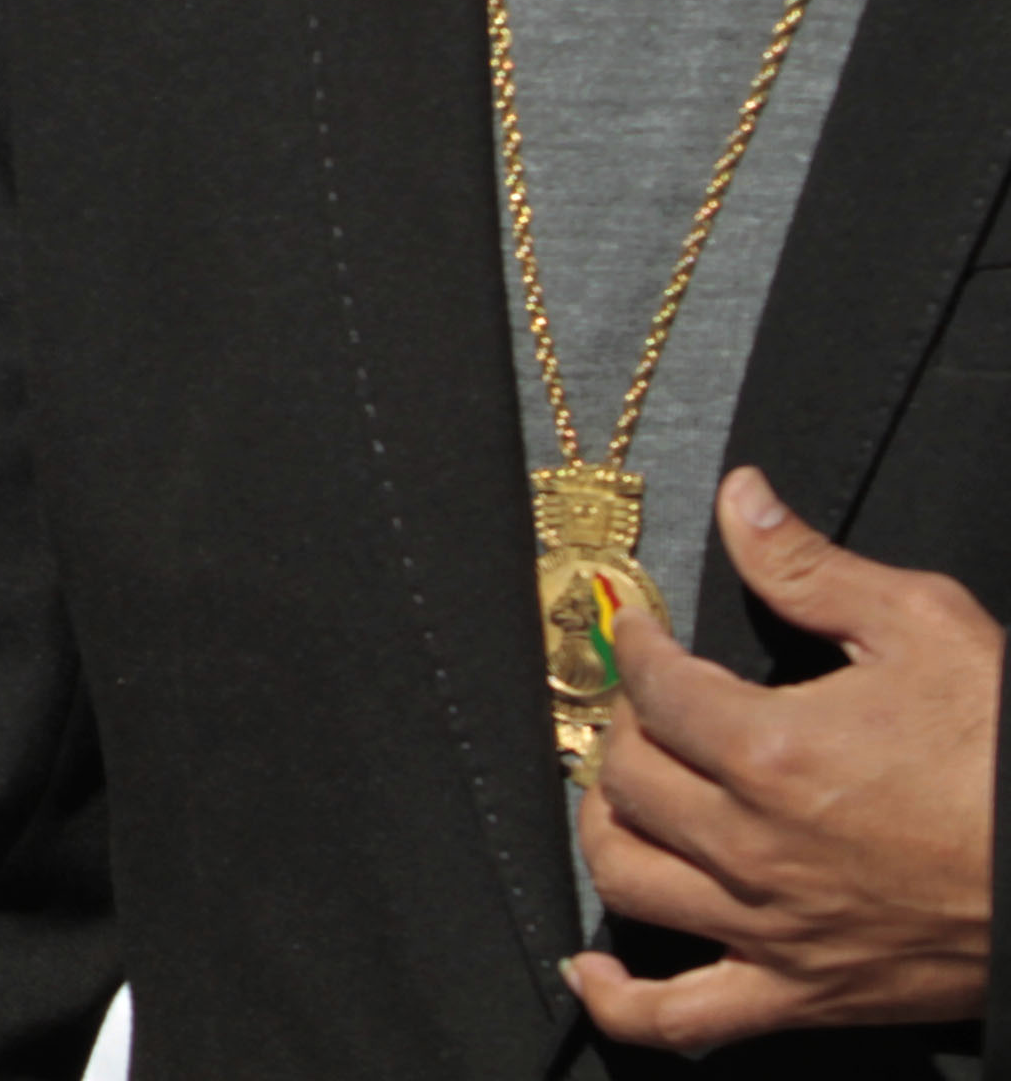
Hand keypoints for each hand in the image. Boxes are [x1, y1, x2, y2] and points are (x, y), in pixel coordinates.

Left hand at [571, 469, 993, 1050]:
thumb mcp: (924, 629)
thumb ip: (810, 567)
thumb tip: (741, 500)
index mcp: (771, 750)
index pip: (653, 686)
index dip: (634, 644)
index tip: (637, 630)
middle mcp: (753, 845)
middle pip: (629, 779)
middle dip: (626, 730)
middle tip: (650, 708)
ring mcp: (771, 927)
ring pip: (628, 879)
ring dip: (608, 830)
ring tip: (626, 798)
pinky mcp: (803, 993)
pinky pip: (679, 1017)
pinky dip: (620, 999)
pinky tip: (594, 970)